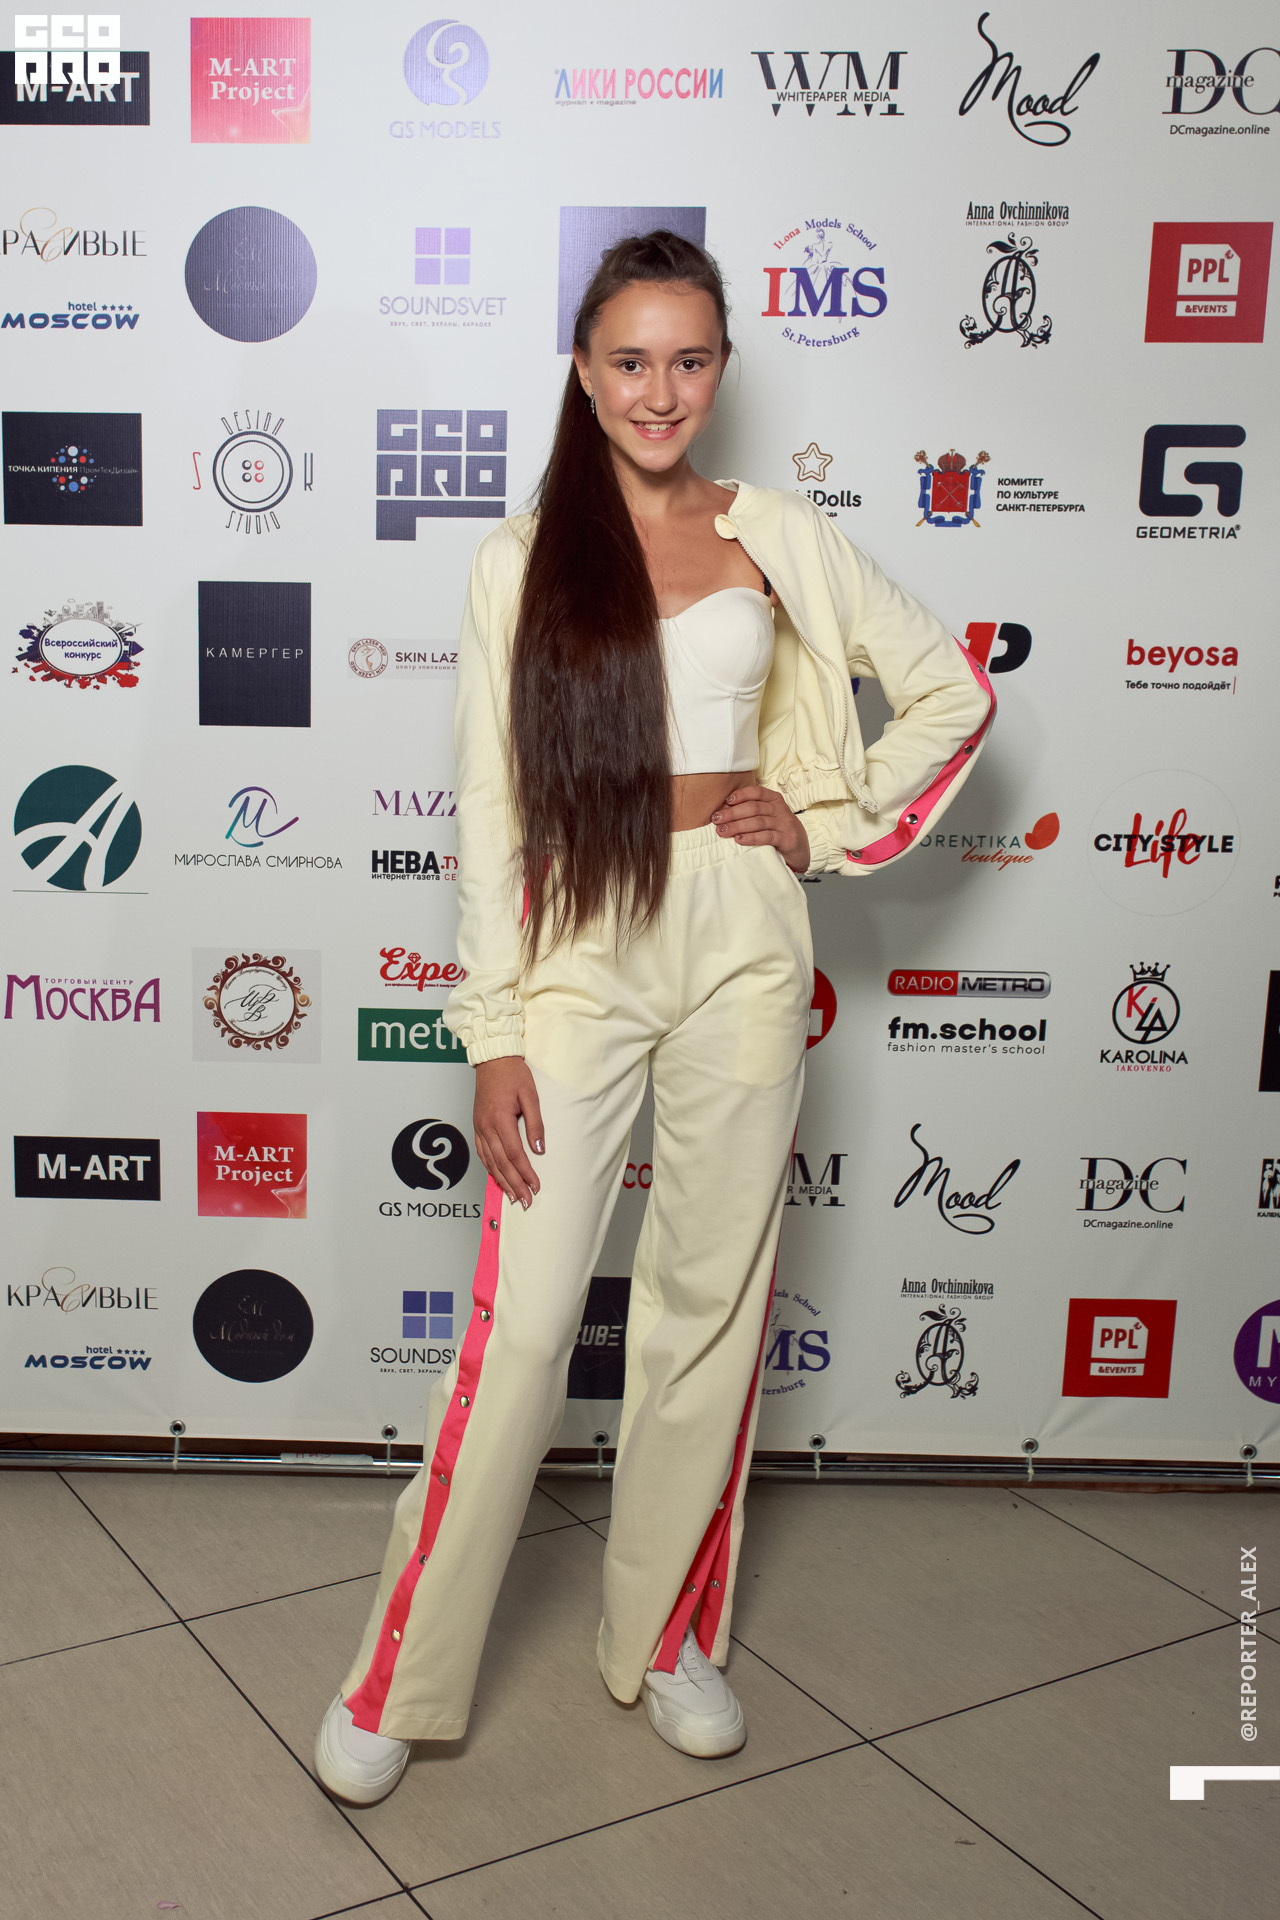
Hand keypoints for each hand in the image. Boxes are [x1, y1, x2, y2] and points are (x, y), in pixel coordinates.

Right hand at [473, 1057, 543, 1207]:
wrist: (493, 1060)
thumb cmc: (513, 1074)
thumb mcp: (531, 1096)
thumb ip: (535, 1124)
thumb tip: (539, 1148)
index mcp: (500, 1119)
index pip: (515, 1154)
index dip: (525, 1173)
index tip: (536, 1186)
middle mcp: (486, 1127)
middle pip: (501, 1163)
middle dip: (514, 1184)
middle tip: (526, 1201)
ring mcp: (479, 1127)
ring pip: (489, 1161)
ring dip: (501, 1181)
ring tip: (513, 1197)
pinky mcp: (477, 1125)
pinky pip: (482, 1153)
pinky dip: (490, 1168)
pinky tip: (497, 1177)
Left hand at [711, 785, 809, 871]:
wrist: (799, 847)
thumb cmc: (777, 828)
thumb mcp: (768, 814)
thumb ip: (752, 810)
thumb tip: (724, 810)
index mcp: (774, 799)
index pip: (757, 792)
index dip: (741, 795)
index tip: (726, 801)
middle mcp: (779, 809)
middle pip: (754, 808)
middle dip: (733, 813)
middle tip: (717, 819)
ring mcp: (784, 824)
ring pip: (758, 822)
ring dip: (738, 826)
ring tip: (723, 831)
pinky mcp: (786, 839)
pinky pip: (766, 836)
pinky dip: (751, 838)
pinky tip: (739, 839)